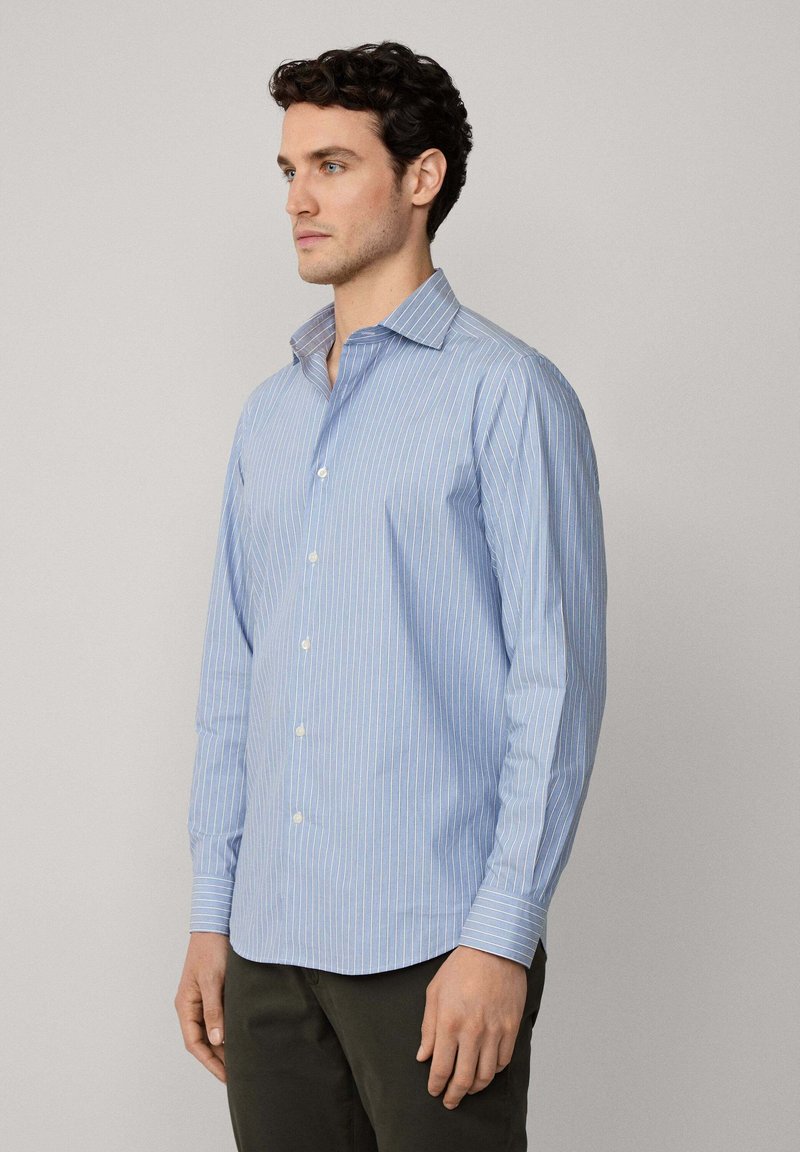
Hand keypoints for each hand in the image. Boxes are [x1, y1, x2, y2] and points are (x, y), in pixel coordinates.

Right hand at [174, 931, 229, 1082]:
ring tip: (241, 1062)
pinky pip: (220, 1018)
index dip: (210, 1062)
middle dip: (218, 1059)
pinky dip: (229, 1030)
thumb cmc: (211, 949)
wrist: (217, 925)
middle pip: (203, 1041)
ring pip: (212, 1031)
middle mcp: (192, 1006)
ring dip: (224, 1046)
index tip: (226, 1076)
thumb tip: (217, 1040)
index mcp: (185, 1005)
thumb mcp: (212, 980)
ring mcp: (203, 999)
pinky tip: (242, 1037)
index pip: (194, 1043)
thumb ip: (214, 1010)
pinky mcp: (216, 993)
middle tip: (237, 1075)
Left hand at [416, 945, 526, 1108]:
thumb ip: (428, 1028)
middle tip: (449, 1101)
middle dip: (454, 1096)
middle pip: (464, 1079)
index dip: (436, 1086)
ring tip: (467, 1089)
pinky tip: (486, 1070)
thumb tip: (423, 1056)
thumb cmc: (460, 968)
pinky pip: (504, 1061)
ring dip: (475, 1088)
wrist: (494, 949)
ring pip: (486, 1075)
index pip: (441, 1068)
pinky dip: (494, 1071)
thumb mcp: (434, 993)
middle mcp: (473, 1031)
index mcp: (449, 1023)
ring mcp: (495, 1031)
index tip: (434, 1091)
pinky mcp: (511, 1028)